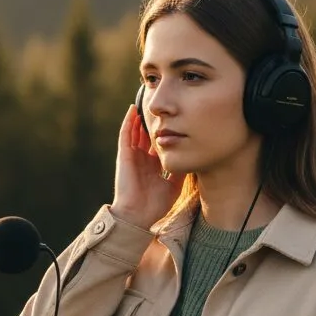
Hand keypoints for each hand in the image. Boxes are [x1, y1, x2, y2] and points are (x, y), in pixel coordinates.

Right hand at [110, 105, 183, 229]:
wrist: (138, 214)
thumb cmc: (155, 204)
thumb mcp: (174, 184)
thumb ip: (181, 170)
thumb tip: (191, 155)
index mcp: (152, 167)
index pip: (158, 145)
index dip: (165, 134)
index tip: (176, 121)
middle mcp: (142, 159)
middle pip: (146, 136)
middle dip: (153, 123)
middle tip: (162, 107)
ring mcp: (132, 156)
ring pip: (135, 132)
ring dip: (139, 118)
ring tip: (146, 101)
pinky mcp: (124, 155)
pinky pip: (125, 134)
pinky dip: (128, 122)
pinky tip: (132, 109)